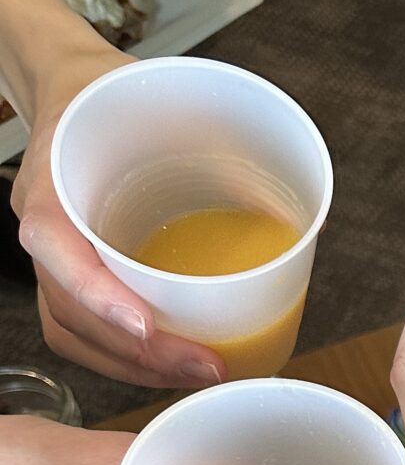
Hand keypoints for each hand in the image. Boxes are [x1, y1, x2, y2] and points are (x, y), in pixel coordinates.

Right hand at [12, 45, 225, 388]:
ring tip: (195, 377)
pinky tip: (170, 367)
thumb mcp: (167, 102)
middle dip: (138, 352)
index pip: (56, 247)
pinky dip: (123, 361)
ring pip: (74, 332)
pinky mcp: (72, 276)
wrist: (78, 88)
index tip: (147, 325)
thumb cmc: (117, 94)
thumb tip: (296, 212)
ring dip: (133, 367)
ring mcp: (54, 259)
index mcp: (54, 183)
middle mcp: (47, 229)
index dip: (97, 293)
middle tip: (205, 367)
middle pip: (71, 310)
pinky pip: (82, 333)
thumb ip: (222, 147)